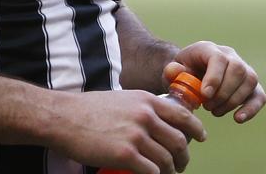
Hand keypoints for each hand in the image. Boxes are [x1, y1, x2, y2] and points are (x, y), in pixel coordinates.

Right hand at [50, 89, 205, 173]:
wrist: (64, 118)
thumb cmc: (89, 109)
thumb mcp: (123, 99)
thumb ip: (143, 108)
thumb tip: (159, 121)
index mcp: (147, 101)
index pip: (183, 116)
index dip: (197, 129)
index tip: (201, 137)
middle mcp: (146, 116)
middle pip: (179, 141)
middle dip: (184, 156)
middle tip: (182, 163)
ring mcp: (136, 136)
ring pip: (167, 159)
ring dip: (171, 170)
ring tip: (168, 173)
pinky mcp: (125, 155)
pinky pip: (151, 171)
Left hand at [164, 41, 265, 122]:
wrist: (192, 75)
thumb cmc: (182, 73)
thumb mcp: (173, 71)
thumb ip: (171, 71)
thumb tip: (174, 71)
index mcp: (209, 49)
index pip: (219, 58)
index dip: (214, 77)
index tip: (205, 95)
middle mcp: (230, 55)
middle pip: (238, 69)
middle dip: (223, 92)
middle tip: (208, 106)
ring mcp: (243, 69)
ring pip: (250, 80)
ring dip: (233, 101)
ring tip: (215, 111)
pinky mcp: (251, 86)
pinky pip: (259, 95)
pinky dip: (251, 108)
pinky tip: (238, 118)